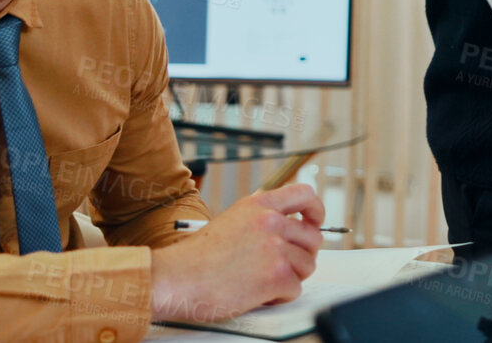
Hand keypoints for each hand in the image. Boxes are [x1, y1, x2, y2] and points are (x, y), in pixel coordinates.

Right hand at [151, 183, 324, 322]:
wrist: (174, 279)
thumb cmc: (195, 258)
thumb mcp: (231, 221)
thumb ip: (261, 220)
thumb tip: (288, 230)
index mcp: (259, 205)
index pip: (305, 194)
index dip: (316, 210)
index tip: (315, 223)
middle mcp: (270, 222)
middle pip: (312, 238)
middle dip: (302, 255)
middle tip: (284, 266)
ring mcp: (275, 248)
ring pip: (307, 265)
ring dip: (290, 277)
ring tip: (264, 282)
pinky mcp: (275, 276)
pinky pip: (295, 288)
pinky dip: (281, 296)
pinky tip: (260, 294)